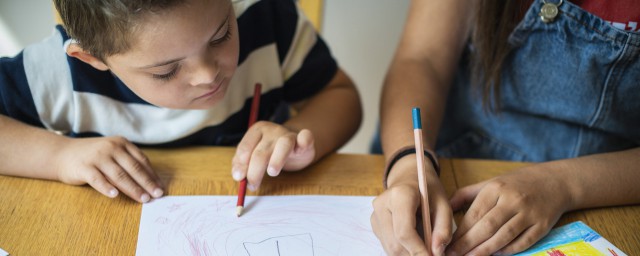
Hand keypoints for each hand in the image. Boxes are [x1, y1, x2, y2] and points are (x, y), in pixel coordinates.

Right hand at [54, 136, 163, 202]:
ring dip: (133, 189)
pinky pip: (98, 179)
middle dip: (147, 183)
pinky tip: (115, 195)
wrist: (62, 153)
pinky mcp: (84, 167)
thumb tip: (150, 182)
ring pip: (119, 175)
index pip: (142, 160)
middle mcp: (111, 147)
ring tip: (143, 199)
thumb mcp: (113, 153)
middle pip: (133, 168)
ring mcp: (97, 156)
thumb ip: (128, 163)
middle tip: (156, 195)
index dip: (152, 175)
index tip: (161, 187)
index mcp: (122, 143)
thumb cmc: (93, 157)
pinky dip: (107, 187)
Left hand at [231, 121, 314, 189]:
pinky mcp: (304, 139)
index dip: (241, 164)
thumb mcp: (253, 154)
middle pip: (261, 152)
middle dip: (254, 171)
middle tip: (252, 185)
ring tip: (272, 173)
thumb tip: (238, 176)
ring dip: (277, 160)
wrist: (294, 143)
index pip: (245, 147)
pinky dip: (304, 141)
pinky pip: (305, 137)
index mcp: (257, 131)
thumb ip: (242, 163)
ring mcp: (289, 134)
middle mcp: (272, 130)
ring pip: (283, 145)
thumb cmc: (271, 150)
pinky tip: (300, 148)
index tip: (239, 178)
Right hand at [371, 155, 452, 255]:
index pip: (404, 231)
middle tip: (431, 254)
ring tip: (423, 245)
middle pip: (395, 244)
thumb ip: (443, 228)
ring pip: (390, 248)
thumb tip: (437, 252)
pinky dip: (402, 249)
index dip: (418, 250)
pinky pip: (387, 245)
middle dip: (413, 254)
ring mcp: (375, 215)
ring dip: (408, 253)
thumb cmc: (428, 191)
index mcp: (400, 195)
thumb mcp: (444, 205)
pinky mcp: (374, 224)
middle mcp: (381, 205)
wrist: (410, 178)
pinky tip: (413, 240)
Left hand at [446, 166, 570, 254]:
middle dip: (467, 244)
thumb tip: (445, 207)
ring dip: (485, 251)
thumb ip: (466, 194)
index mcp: (496, 188)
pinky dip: (508, 250)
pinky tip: (495, 255)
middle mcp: (512, 200)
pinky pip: (523, 242)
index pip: (474, 214)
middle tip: (453, 255)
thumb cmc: (517, 183)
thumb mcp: (491, 182)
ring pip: (504, 236)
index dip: (460, 232)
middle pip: (487, 227)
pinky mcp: (543, 225)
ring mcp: (529, 213)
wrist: (556, 181)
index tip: (447, 243)